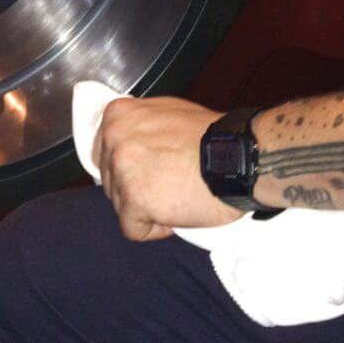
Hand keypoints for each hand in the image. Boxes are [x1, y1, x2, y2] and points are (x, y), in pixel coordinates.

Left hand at [93, 96, 243, 241]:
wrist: (238, 157)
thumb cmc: (210, 137)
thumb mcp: (165, 113)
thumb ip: (139, 126)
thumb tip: (125, 142)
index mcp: (118, 115)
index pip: (105, 153)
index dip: (130, 169)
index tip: (153, 172)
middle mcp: (113, 138)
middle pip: (111, 180)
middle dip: (136, 189)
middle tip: (169, 185)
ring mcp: (122, 168)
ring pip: (120, 205)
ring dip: (146, 209)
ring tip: (177, 197)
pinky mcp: (134, 199)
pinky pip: (132, 229)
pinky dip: (154, 229)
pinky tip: (176, 216)